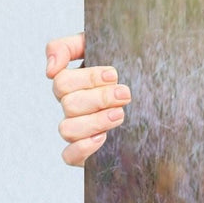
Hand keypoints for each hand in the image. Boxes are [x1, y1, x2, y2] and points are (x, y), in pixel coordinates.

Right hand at [47, 33, 129, 165]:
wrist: (153, 96)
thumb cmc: (126, 67)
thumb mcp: (102, 46)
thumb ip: (69, 47)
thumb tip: (50, 69)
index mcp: (73, 83)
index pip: (62, 81)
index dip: (87, 78)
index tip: (113, 75)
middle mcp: (72, 106)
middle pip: (69, 104)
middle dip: (100, 98)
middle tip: (125, 94)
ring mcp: (77, 129)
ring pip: (67, 129)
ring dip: (95, 121)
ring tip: (120, 114)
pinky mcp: (84, 151)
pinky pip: (69, 156)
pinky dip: (83, 147)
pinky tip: (103, 137)